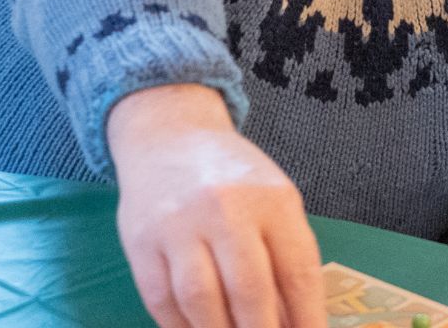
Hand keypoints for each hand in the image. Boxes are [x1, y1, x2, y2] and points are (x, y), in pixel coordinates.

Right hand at [108, 83, 324, 327]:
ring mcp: (179, 225)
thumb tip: (293, 320)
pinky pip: (161, 298)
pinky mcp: (141, 241)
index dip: (306, 314)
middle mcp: (226, 209)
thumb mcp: (274, 201)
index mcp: (272, 199)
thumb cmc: (235, 179)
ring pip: (200, 299)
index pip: (296, 268)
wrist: (170, 139)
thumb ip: (286, 255)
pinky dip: (180, 326)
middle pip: (248, 288)